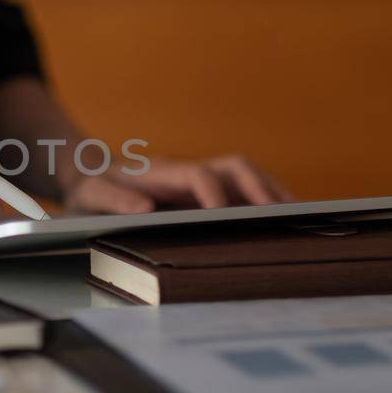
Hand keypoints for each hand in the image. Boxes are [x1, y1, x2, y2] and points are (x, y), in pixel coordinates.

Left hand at [62, 154, 290, 214]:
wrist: (90, 177)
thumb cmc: (91, 189)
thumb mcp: (89, 195)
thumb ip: (111, 200)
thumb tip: (145, 209)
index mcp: (162, 172)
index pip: (198, 174)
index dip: (213, 192)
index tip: (222, 214)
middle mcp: (188, 172)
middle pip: (236, 168)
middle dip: (262, 187)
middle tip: (283, 214)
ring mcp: (200, 182)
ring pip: (246, 178)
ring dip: (273, 193)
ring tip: (301, 218)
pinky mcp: (206, 195)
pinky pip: (242, 195)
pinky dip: (266, 205)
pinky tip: (285, 224)